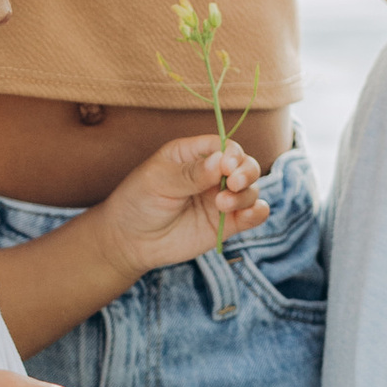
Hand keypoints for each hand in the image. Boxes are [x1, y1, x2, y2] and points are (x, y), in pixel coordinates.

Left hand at [91, 134, 267, 280]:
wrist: (130, 241)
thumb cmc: (138, 202)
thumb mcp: (158, 181)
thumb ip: (191, 174)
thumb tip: (221, 161)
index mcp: (194, 154)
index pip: (224, 145)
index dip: (232, 153)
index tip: (227, 165)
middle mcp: (213, 174)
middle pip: (245, 165)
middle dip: (246, 172)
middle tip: (233, 183)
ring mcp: (221, 198)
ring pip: (251, 189)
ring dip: (245, 195)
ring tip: (222, 204)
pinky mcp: (228, 223)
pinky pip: (253, 214)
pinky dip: (257, 213)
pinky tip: (247, 215)